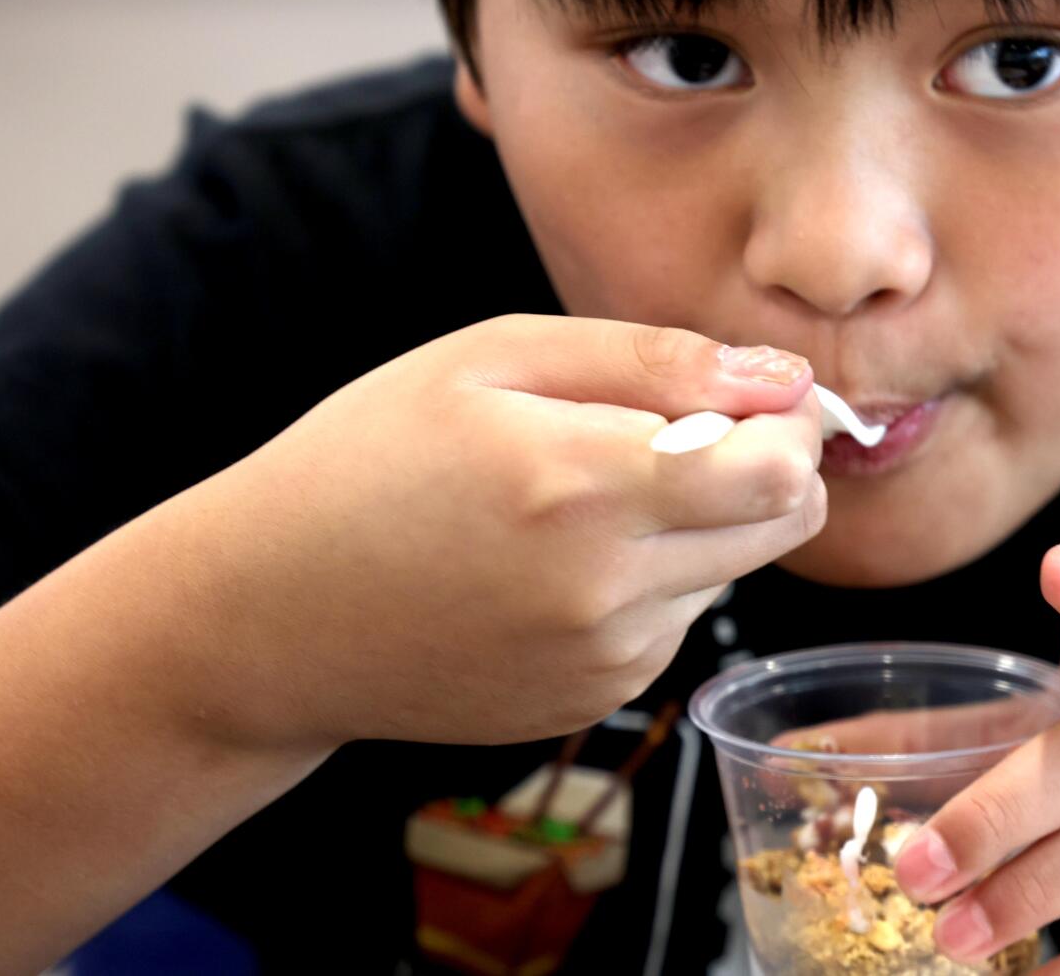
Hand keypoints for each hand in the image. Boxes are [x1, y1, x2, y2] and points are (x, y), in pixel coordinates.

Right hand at [150, 315, 825, 749]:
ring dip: (703, 524)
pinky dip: (652, 580)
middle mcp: (604, 591)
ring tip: (587, 496)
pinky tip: (558, 561)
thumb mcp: (492, 358)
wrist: (263, 616)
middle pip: (785, 525)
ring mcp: (600, 661)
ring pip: (734, 571)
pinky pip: (676, 622)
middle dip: (771, 466)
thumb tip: (783, 377)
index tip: (760, 392)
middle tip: (696, 430)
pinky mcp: (590, 702)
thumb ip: (653, 358)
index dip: (795, 421)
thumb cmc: (369, 458)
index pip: (780, 469)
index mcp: (579, 486)